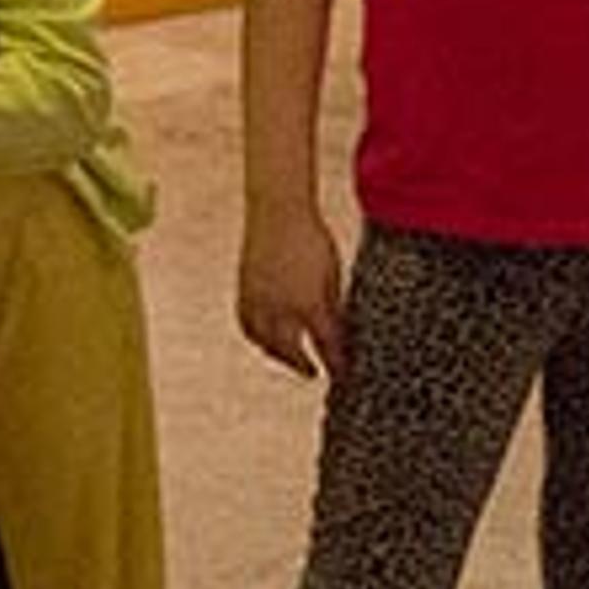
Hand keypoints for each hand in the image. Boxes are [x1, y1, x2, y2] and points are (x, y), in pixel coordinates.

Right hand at [237, 203, 348, 379]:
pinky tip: (265, 338)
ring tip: (290, 359)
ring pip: (264, 340)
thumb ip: (332, 307)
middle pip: (291, 350)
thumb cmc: (312, 239)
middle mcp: (280, 307)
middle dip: (303, 364)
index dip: (337, 365)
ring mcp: (257, 299)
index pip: (326, 346)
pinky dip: (257, 336)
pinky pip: (248, 324)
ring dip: (278, 355)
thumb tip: (337, 331)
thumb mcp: (332, 275)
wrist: (277, 211)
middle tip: (315, 374)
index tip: (344, 378)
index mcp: (309, 304)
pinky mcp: (244, 290)